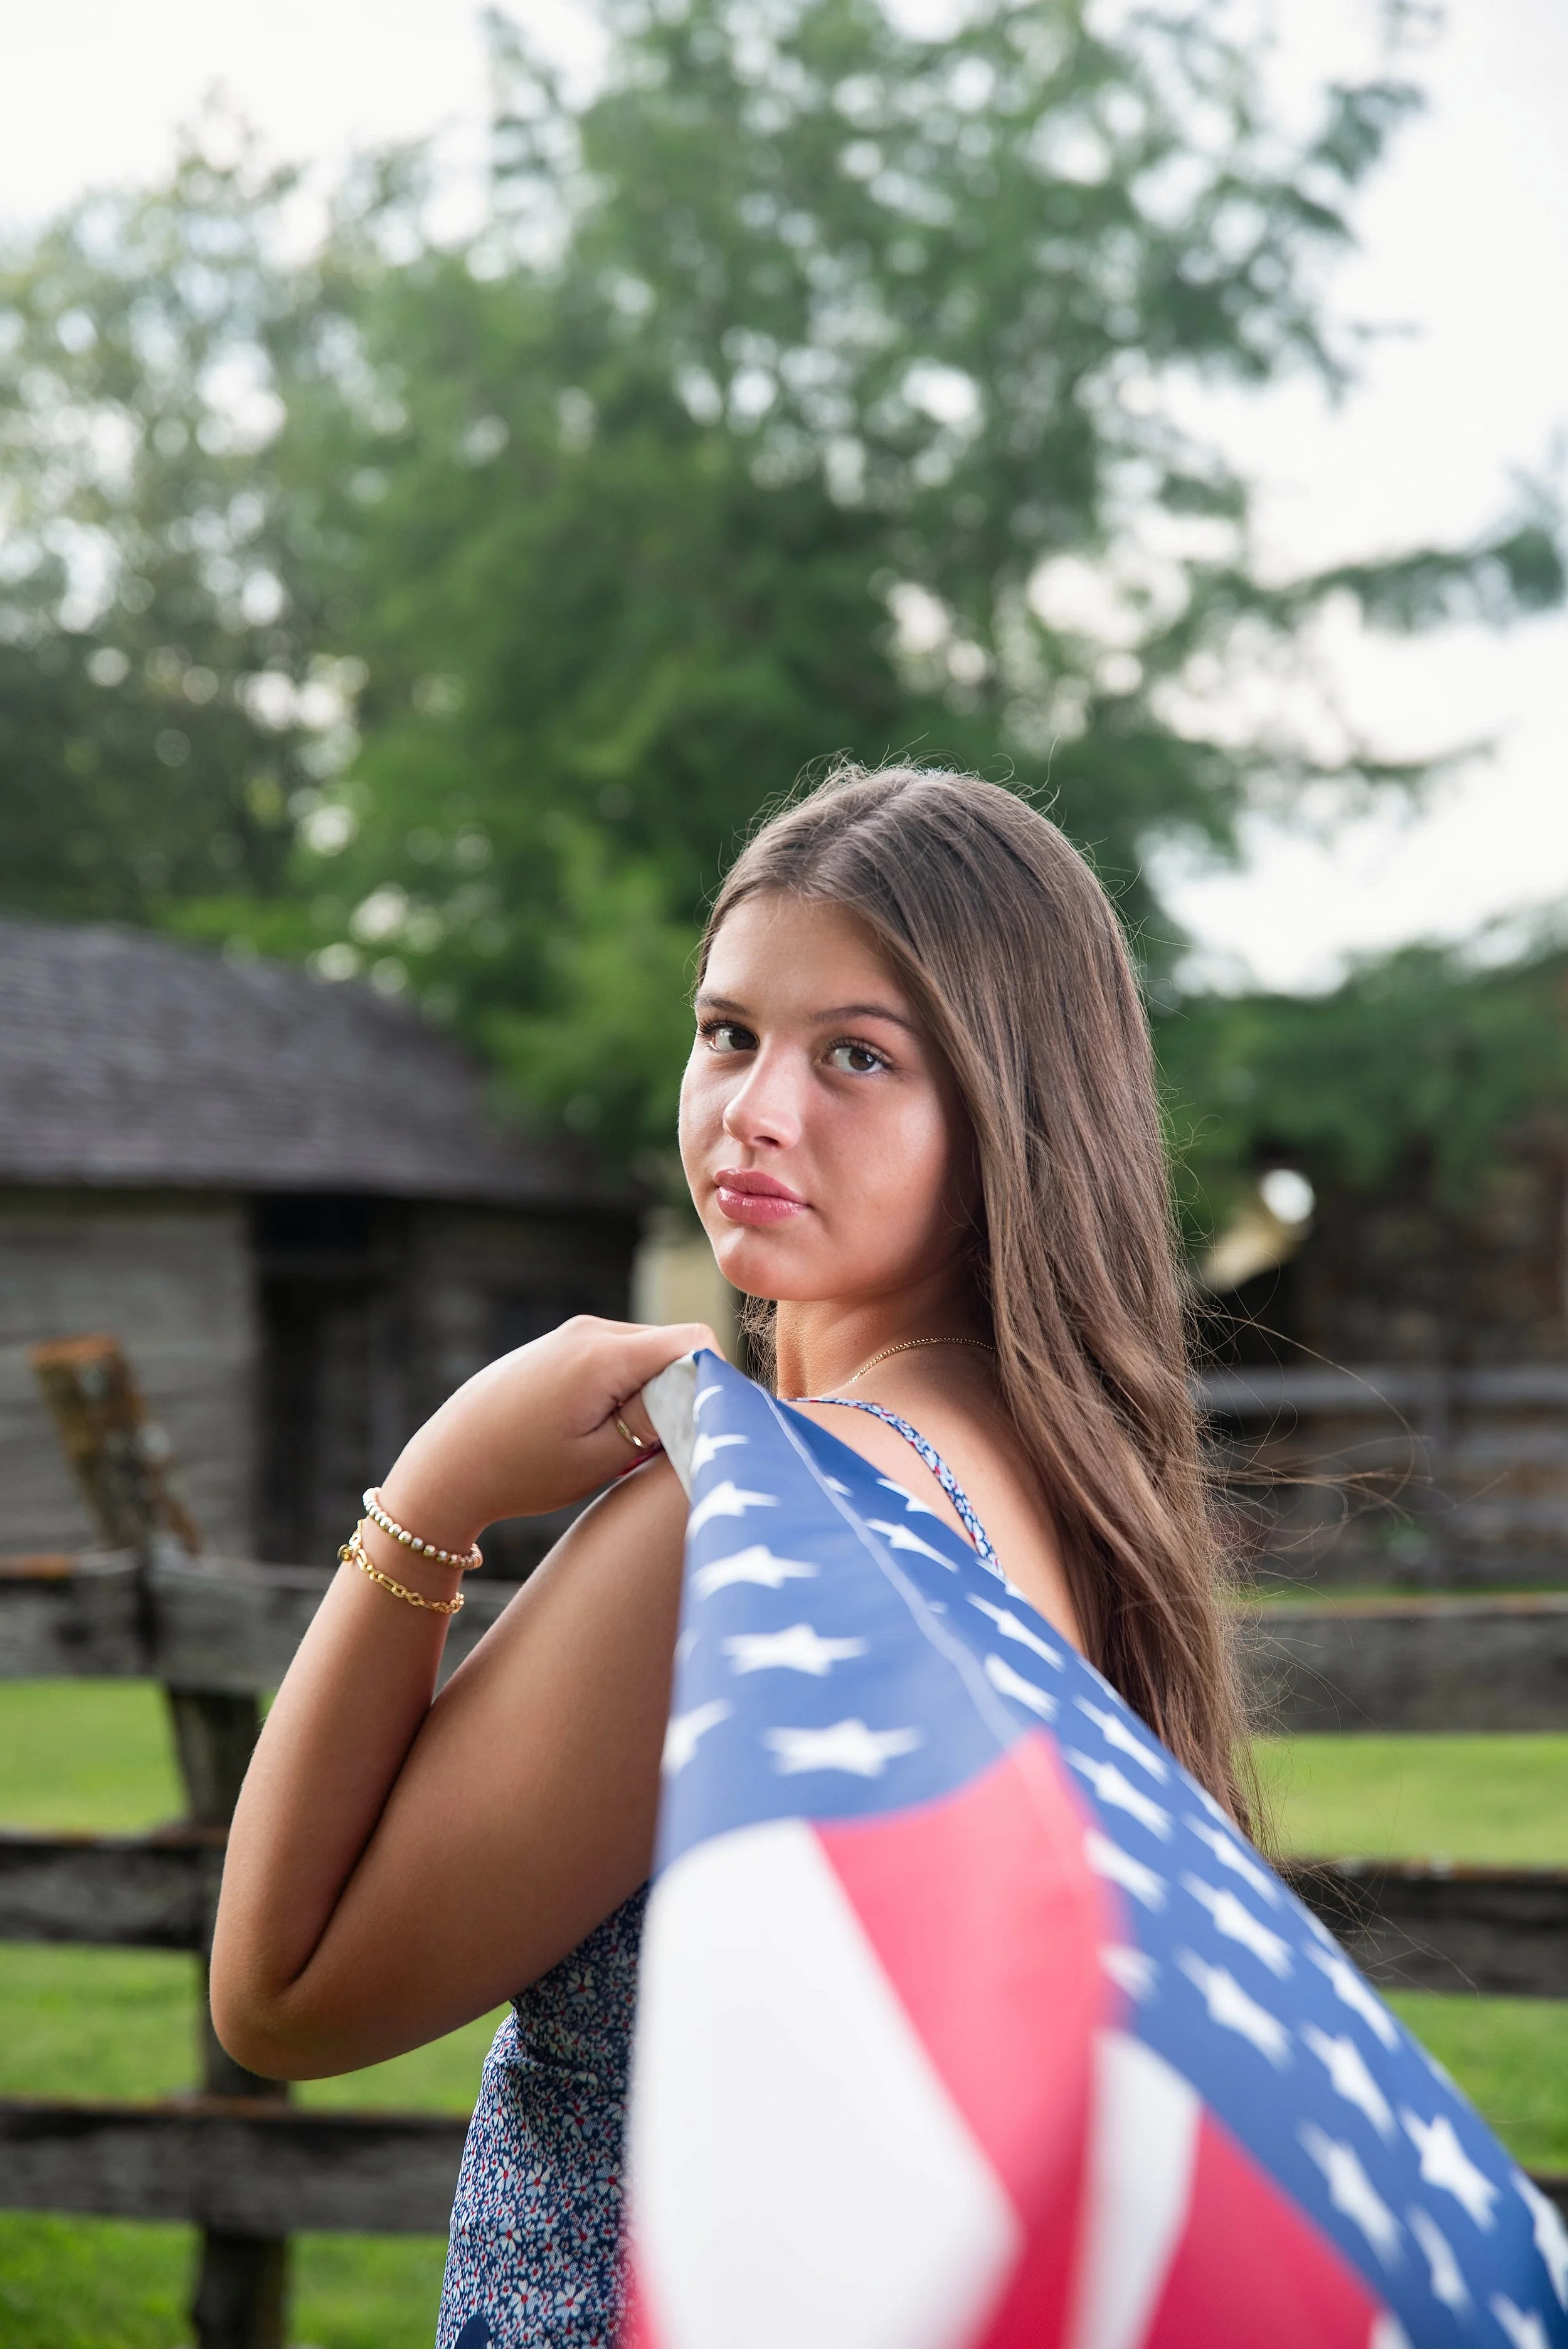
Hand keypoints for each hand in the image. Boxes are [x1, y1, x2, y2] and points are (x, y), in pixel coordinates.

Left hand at [376, 1317, 720, 1547]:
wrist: (445, 1466)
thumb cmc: (521, 1471)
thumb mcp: (601, 1458)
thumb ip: (660, 1421)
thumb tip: (706, 1396)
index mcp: (604, 1354)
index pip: (696, 1342)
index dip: (717, 1382)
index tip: (710, 1428)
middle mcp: (591, 1331)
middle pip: (673, 1346)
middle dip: (685, 1391)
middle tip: (668, 1447)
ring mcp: (572, 1335)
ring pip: (646, 1353)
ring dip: (654, 1392)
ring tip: (628, 1444)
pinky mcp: (560, 1347)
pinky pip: (617, 1358)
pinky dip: (626, 1389)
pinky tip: (603, 1430)